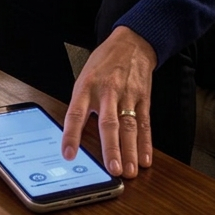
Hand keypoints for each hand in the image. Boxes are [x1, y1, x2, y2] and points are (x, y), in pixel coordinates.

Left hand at [61, 26, 154, 178]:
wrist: (131, 43)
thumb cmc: (103, 64)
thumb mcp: (85, 77)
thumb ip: (82, 104)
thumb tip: (73, 137)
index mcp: (86, 87)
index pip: (76, 113)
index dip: (71, 135)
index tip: (68, 155)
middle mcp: (106, 92)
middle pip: (108, 123)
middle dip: (111, 148)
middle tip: (113, 169)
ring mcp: (127, 95)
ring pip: (129, 126)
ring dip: (130, 151)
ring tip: (131, 170)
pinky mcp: (143, 98)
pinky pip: (144, 123)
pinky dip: (146, 142)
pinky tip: (146, 158)